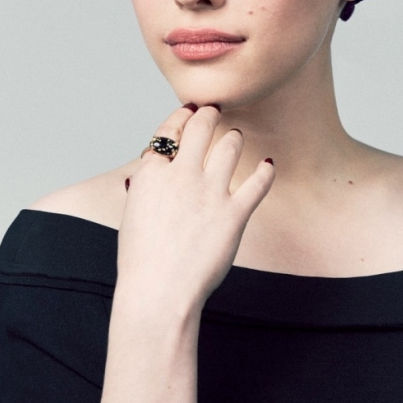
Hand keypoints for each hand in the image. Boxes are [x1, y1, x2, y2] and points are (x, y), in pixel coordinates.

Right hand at [117, 105, 274, 313]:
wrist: (158, 292)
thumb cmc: (141, 260)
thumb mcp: (133, 213)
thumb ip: (148, 187)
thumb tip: (153, 172)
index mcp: (152, 173)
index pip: (170, 130)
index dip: (182, 116)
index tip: (190, 110)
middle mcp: (182, 174)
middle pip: (202, 126)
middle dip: (210, 114)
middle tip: (215, 111)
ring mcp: (210, 192)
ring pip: (231, 145)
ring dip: (234, 138)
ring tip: (235, 138)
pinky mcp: (234, 214)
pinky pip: (258, 182)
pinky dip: (265, 171)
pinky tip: (268, 166)